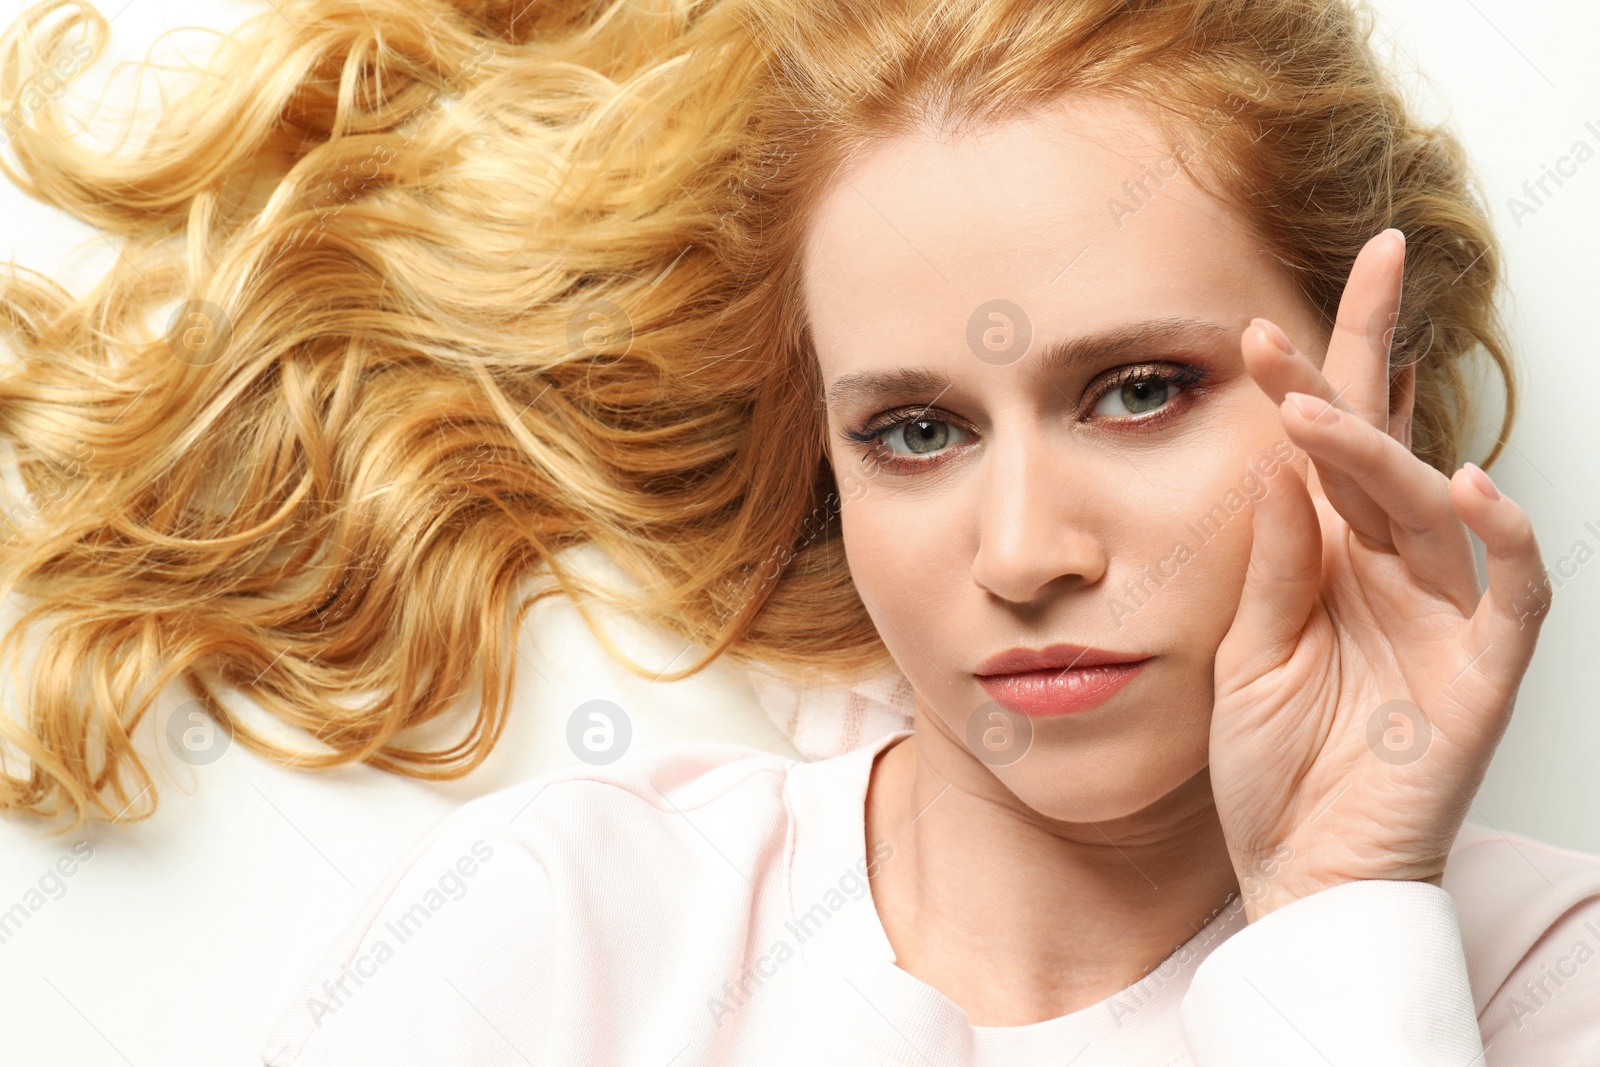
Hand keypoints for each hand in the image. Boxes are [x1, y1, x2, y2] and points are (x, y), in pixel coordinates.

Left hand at [1207, 228, 1552, 921]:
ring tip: (1319, 415)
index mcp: (1327, 560)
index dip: (1310, 379)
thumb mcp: (1248, 653)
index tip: (1257, 325)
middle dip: (1370, 362)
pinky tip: (1473, 485)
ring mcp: (1442, 615)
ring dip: (1381, 452)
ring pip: (1428, 507)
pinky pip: (1514, 590)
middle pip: (1385, 448)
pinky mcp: (1484, 669)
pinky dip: (1506, 539)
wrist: (1298, 869)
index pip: (1325, 449)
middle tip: (1363, 273)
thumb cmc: (1272, 766)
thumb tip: (1267, 459)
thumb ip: (1267, 562)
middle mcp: (1389, 571)